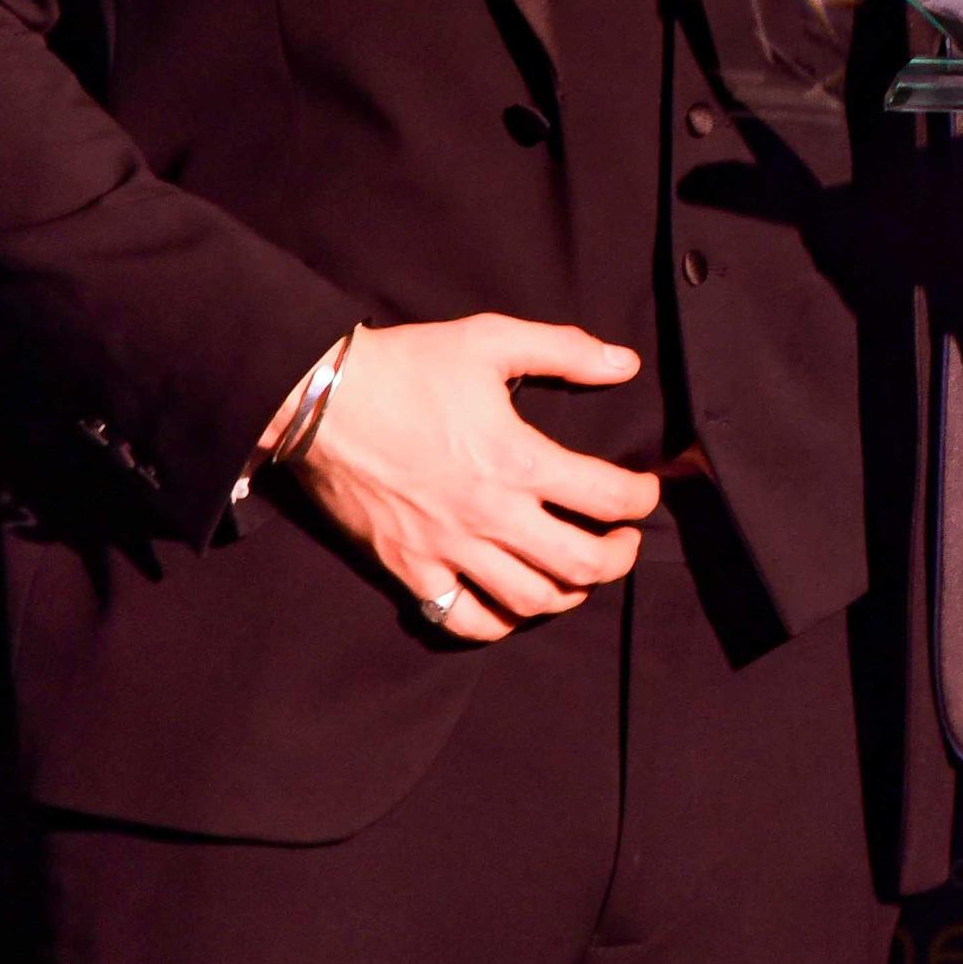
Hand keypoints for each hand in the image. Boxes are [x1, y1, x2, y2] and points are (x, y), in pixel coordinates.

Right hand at [284, 313, 656, 643]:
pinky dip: (499, 623)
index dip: (641, 496)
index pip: (608, 496)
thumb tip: (626, 363)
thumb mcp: (490, 340)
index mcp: (518, 459)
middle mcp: (491, 516)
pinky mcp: (410, 569)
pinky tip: (513, 605)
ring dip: (570, 594)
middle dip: (620, 557)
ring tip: (579, 574)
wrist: (318, 401)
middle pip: (582, 565)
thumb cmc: (406, 366)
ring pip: (530, 601)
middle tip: (624, 541)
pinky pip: (463, 621)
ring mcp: (449, 550)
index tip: (644, 489)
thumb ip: (565, 350)